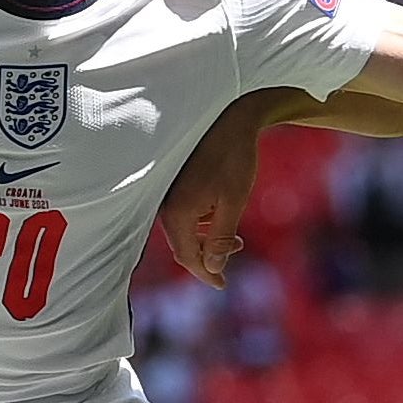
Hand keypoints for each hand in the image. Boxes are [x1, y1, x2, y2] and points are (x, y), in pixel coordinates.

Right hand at [158, 104, 266, 287]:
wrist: (229, 117)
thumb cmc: (233, 158)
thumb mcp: (233, 202)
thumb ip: (220, 238)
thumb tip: (211, 267)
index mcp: (178, 213)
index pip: (187, 256)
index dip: (206, 274)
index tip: (222, 285)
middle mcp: (165, 205)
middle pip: (182, 246)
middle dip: (206, 258)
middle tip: (232, 260)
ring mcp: (166, 193)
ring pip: (183, 231)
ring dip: (206, 240)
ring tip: (237, 239)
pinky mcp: (172, 184)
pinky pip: (183, 215)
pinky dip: (201, 224)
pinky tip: (220, 216)